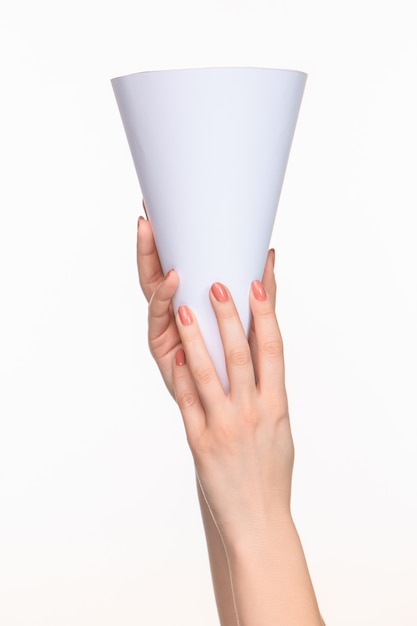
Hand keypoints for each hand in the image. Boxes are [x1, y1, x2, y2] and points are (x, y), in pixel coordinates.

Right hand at [136, 208, 276, 395]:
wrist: (236, 414)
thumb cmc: (239, 368)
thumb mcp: (250, 326)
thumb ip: (259, 295)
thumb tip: (268, 255)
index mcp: (187, 302)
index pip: (170, 263)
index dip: (162, 240)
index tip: (156, 210)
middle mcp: (171, 315)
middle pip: (154, 276)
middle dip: (149, 249)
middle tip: (148, 222)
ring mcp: (165, 334)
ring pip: (154, 299)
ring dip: (158, 277)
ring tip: (173, 264)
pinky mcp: (165, 357)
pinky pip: (160, 326)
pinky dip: (165, 304)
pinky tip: (173, 285)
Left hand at [172, 277, 293, 546]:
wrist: (258, 519)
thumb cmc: (270, 471)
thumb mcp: (279, 427)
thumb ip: (269, 391)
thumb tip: (261, 356)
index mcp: (277, 405)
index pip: (273, 349)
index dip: (265, 313)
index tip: (258, 283)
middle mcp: (253, 411)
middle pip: (240, 354)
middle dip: (228, 316)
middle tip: (217, 284)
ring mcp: (225, 426)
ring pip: (208, 373)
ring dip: (195, 339)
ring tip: (185, 310)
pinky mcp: (201, 442)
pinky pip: (189, 403)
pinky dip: (181, 378)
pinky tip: (174, 356)